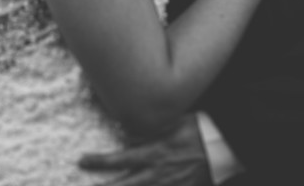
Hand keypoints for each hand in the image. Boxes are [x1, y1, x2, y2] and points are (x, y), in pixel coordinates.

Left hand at [78, 114, 211, 185]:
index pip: (119, 160)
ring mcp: (168, 185)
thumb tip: (127, 133)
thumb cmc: (197, 130)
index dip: (98, 162)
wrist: (222, 148)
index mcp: (153, 153)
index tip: (82, 161)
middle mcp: (157, 173)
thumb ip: (148, 131)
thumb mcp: (171, 123)